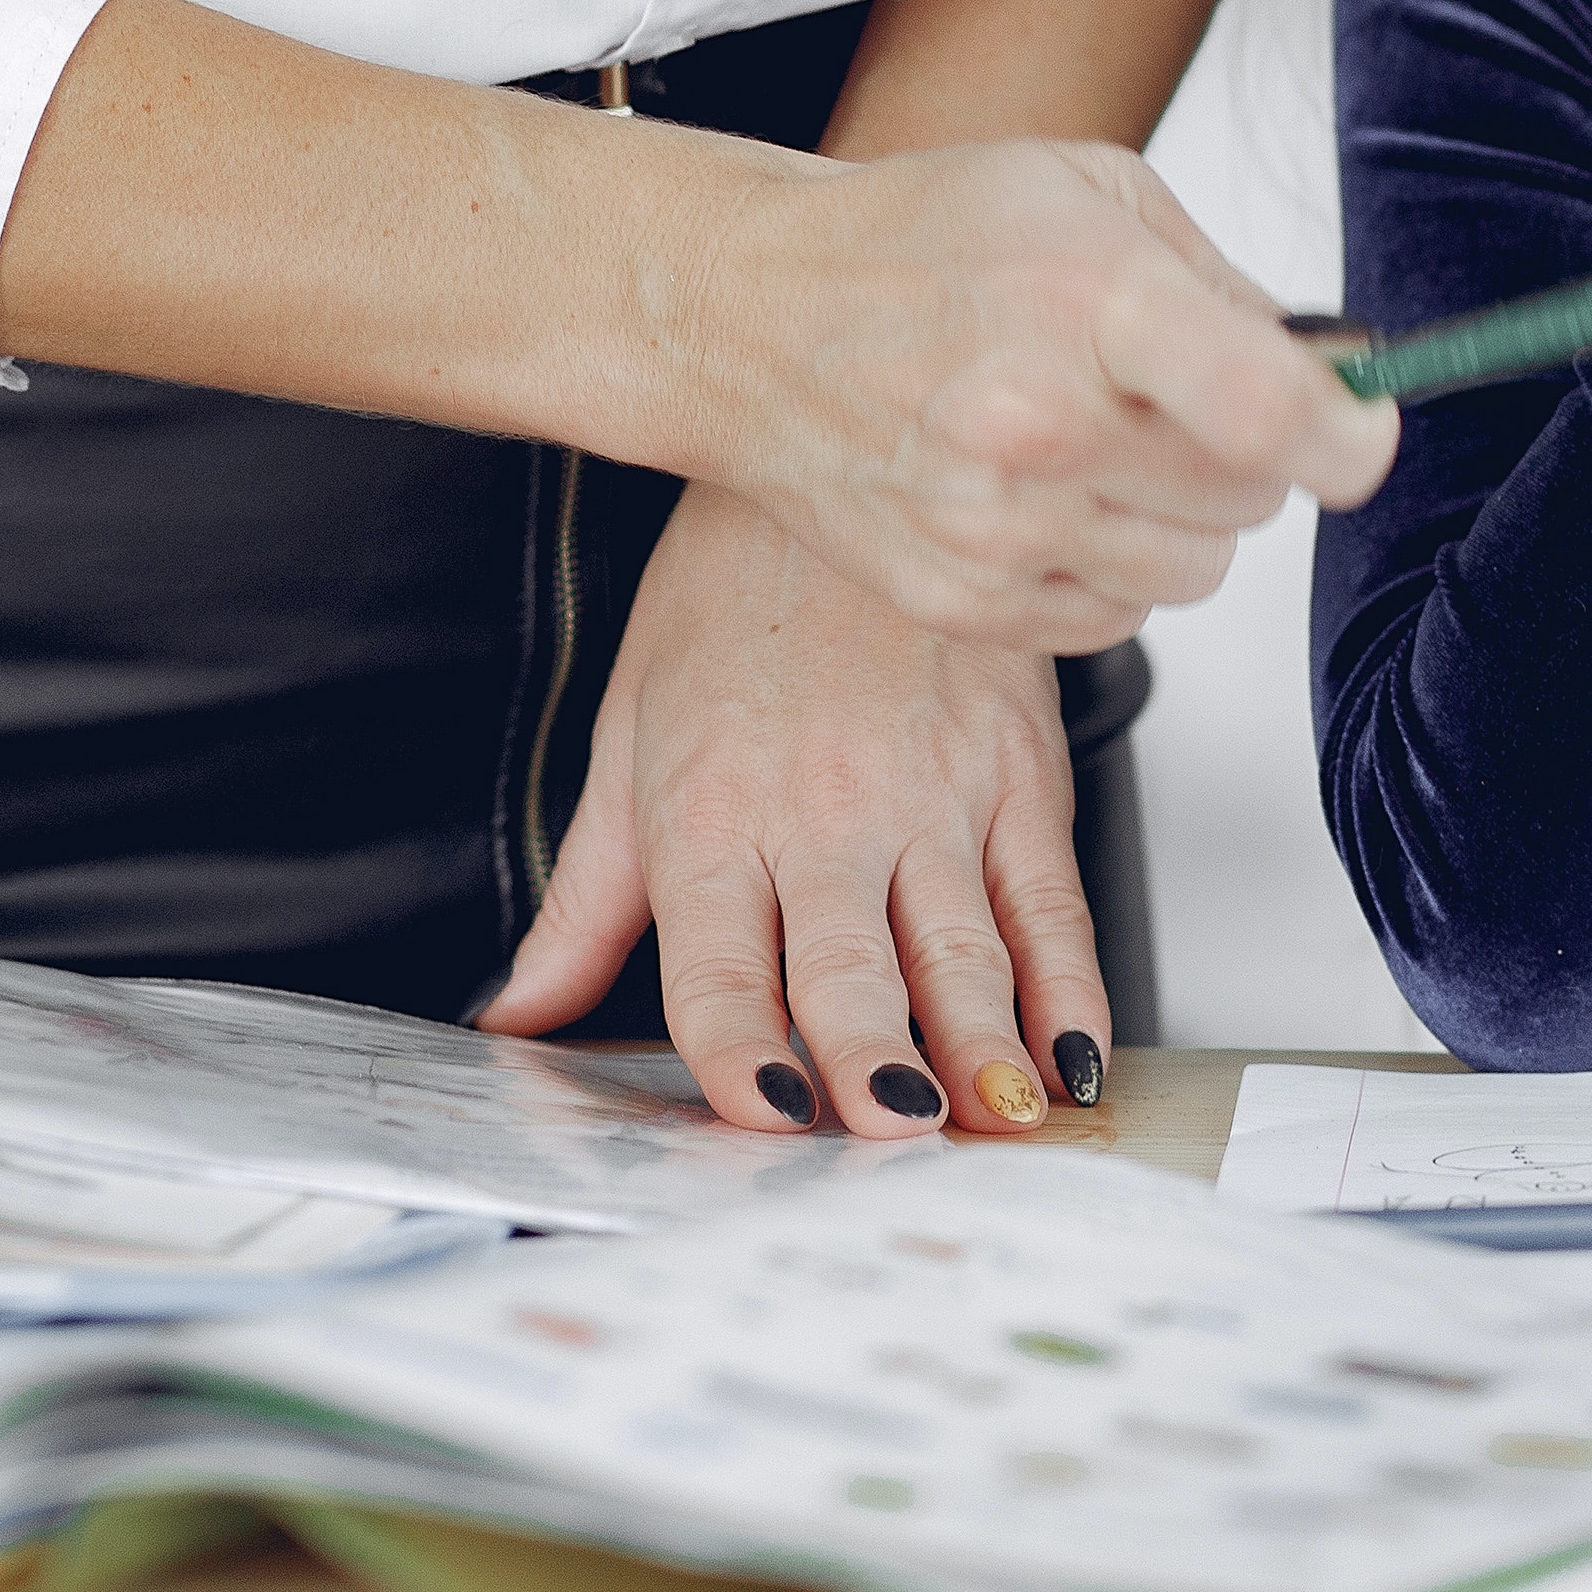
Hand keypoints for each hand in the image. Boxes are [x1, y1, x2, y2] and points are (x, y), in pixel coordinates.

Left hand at [478, 482, 1103, 1138]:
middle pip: (847, 965)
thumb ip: (586, 900)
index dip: (738, 1046)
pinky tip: (1073, 1056)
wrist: (841, 458)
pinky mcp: (1018, 771)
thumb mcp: (628, 737)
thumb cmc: (730, 596)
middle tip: (892, 1133)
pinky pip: (1049, 898)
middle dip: (871, 1061)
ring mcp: (933, 793)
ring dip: (982, 1043)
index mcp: (710, 812)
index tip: (763, 1116)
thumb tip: (518, 1013)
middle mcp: (823, 812)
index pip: (716, 960)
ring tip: (995, 1120)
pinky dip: (1072, 987)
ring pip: (962, 946)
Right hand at [700, 137, 1391, 655]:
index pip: (1274, 413)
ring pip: (1196, 571)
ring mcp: (995, 525)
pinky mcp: (964, 599)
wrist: (749, 317)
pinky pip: (1117, 618)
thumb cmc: (919, 242)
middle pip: (1249, 499)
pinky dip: (1109, 566)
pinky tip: (1048, 493)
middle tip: (1178, 400)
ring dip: (1180, 517)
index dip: (1348, 436)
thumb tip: (1338, 372)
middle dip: (1246, 453)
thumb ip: (1226, 285)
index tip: (1359, 430)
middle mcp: (1040, 424)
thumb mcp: (1089, 191)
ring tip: (1101, 443)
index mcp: (1087, 302)